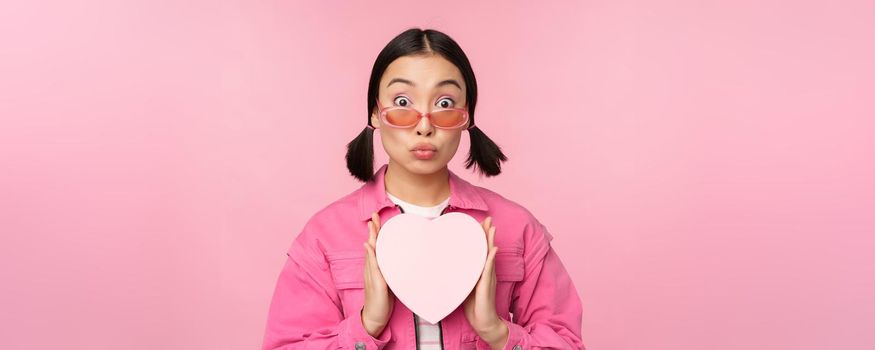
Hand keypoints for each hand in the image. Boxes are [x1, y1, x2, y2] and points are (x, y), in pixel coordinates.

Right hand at [361, 211, 393, 336]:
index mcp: (375, 268)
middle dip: (373, 231)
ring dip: (371, 239)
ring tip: (372, 226)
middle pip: (371, 246)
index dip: (376, 233)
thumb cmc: (382, 300)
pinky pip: (373, 267)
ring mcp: (372, 276)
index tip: (378, 219)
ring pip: (371, 253)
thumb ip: (390, 269)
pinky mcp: (376, 283)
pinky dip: (370, 256)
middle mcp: (371, 269)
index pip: (376, 247)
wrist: (374, 317)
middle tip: (374, 216)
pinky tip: (369, 247)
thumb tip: (398, 258)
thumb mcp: (388, 281)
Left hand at [463, 216, 508, 349]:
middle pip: (487, 249)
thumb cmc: (474, 305)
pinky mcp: (487, 286)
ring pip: (489, 256)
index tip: (477, 223)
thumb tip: (447, 264)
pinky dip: (491, 259)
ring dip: (491, 241)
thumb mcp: (464, 286)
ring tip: (491, 228)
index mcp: (479, 271)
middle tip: (488, 218)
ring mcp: (487, 278)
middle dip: (487, 233)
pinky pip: (489, 270)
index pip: (480, 251)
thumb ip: (460, 275)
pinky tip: (493, 249)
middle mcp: (486, 272)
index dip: (480, 237)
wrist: (483, 322)